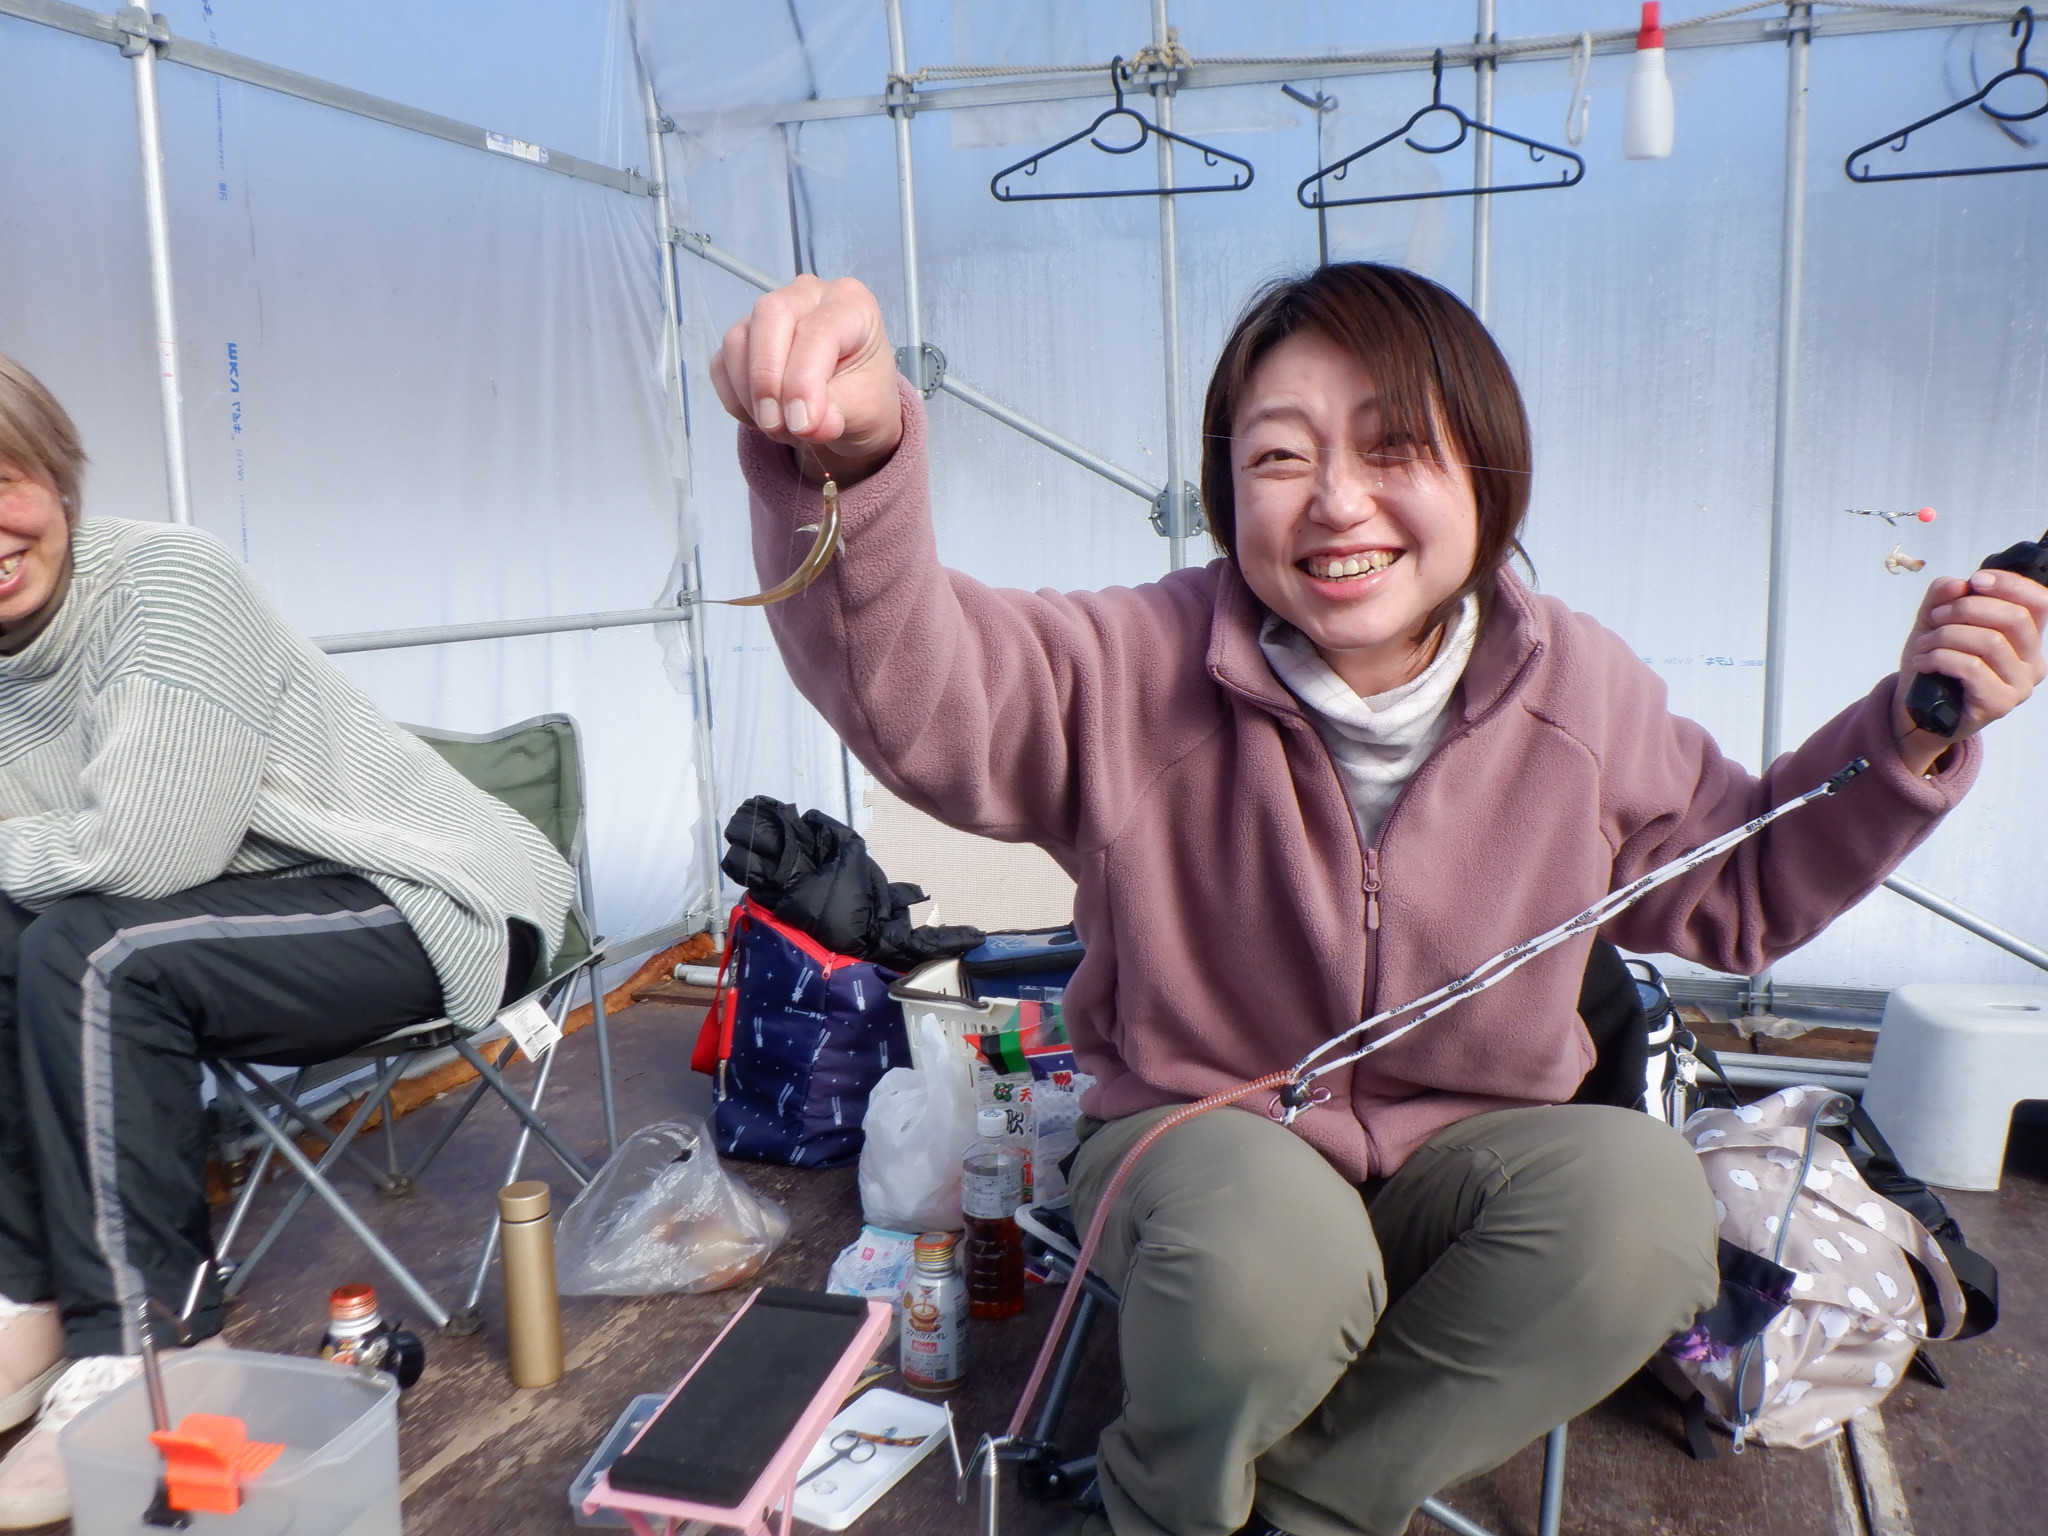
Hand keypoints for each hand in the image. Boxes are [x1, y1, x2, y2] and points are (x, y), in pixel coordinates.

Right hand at [709, 275, 903, 485]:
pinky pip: (722, 365)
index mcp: (850, 303)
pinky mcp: (742, 339)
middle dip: (768, 377)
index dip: (804, 381)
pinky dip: (737, 400)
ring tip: (782, 428)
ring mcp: (768, 315)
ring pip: (738, 341)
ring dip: (751, 394)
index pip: (818, 331)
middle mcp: (806, 296)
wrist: (847, 409)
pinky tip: (764, 419)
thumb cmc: (863, 397)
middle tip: (776, 424)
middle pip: (769, 315)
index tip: (803, 424)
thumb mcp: (867, 410)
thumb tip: (806, 424)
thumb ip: (839, 413)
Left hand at [1891, 567, 2047, 772]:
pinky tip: (1923, 662)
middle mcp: (2033, 662)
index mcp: (2027, 638)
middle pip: (2014, 618)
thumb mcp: (1935, 622)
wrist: (1918, 710)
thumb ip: (1944, 597)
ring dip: (1947, 635)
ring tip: (1924, 643)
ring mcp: (2020, 686)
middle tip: (1936, 617)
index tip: (1975, 580)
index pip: (2040, 603)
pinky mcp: (1999, 704)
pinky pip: (1972, 668)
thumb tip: (1958, 583)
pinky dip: (1940, 657)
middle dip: (1968, 608)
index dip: (2010, 584)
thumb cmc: (1936, 663)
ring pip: (1991, 641)